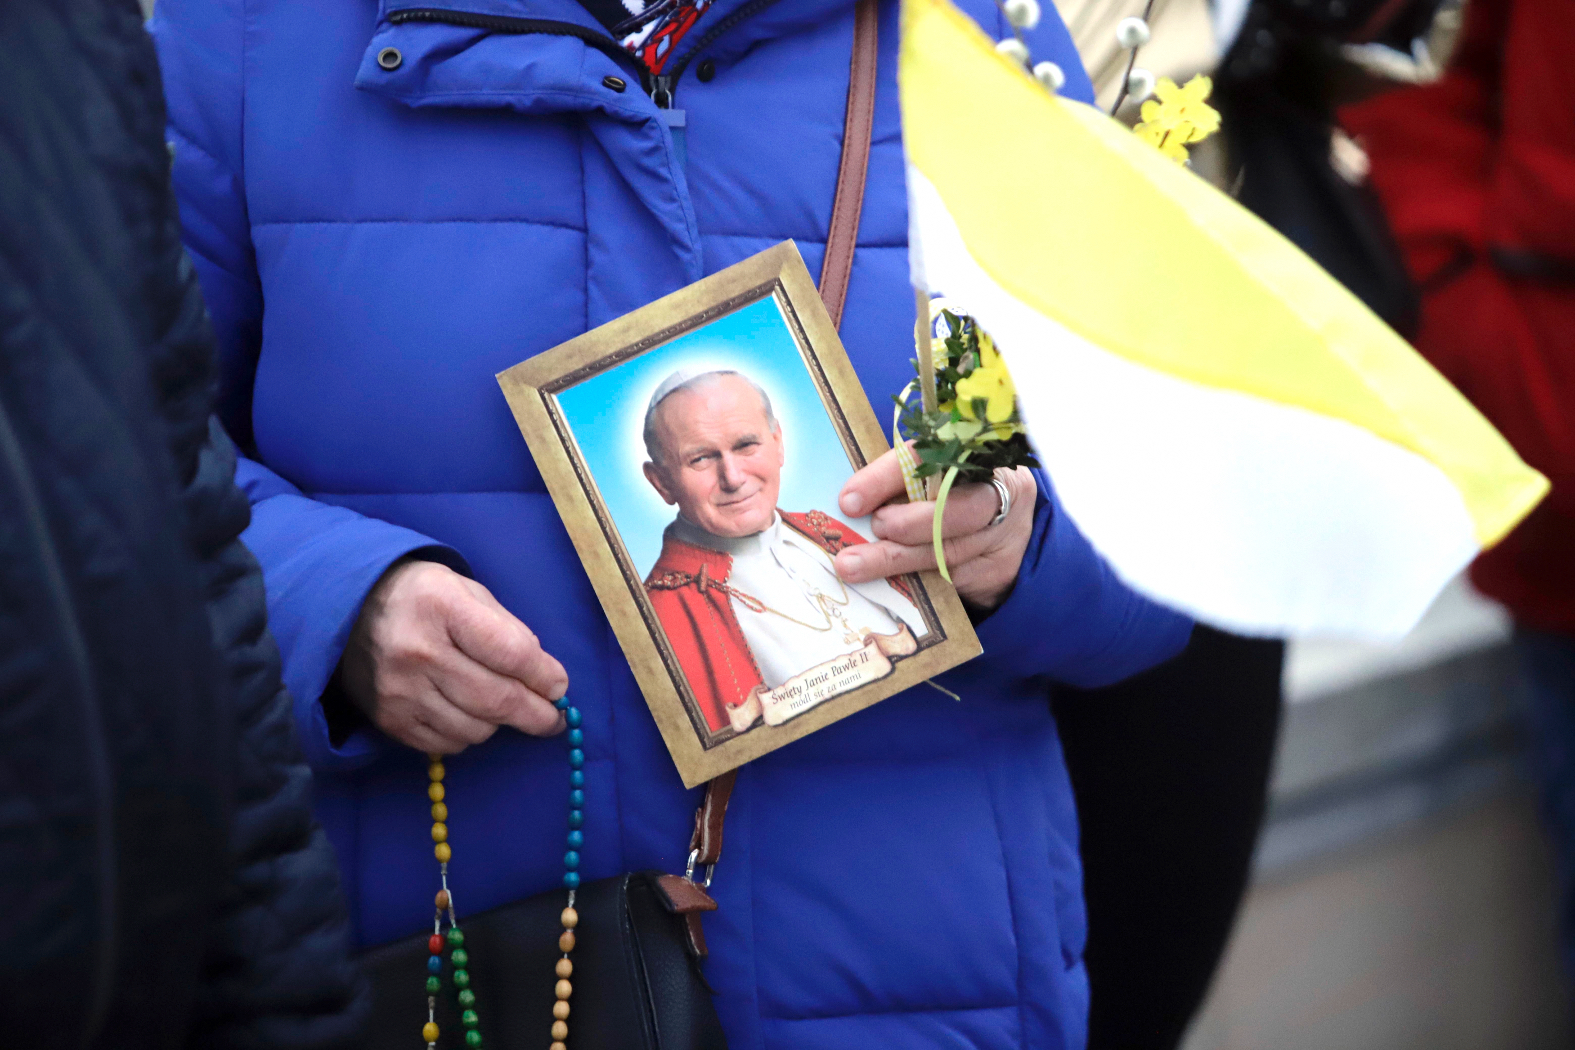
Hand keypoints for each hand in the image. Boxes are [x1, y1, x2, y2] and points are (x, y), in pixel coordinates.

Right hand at [339, 559, 568, 753]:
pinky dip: (468, 734)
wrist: (351, 609)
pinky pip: (447, 744)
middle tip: (553, 719)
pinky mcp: (388, 720)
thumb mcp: (469, 592)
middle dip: (535, 714)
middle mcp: (417, 651)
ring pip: (475, 730)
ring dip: (499, 724)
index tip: (560, 688)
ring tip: (501, 707)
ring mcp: (399, 691)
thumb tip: (548, 681)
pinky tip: (467, 713)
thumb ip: (509, 632)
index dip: (543, 676)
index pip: (510, 653)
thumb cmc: (426, 597)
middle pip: (495, 700)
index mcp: (443, 606)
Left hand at [834, 450, 1035, 610]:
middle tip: (871, 530)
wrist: (1003, 531)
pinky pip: (950, 579)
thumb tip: (850, 502)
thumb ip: (903, 482)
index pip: (932, 458)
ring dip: (897, 559)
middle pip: (958, 510)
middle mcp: (998, 493)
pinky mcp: (997, 571)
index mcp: (978, 455)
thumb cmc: (954, 494)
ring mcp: (1002, 536)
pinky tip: (884, 583)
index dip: (888, 477)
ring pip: (949, 551)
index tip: (850, 500)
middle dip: (906, 524)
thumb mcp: (935, 476)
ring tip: (855, 565)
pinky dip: (913, 579)